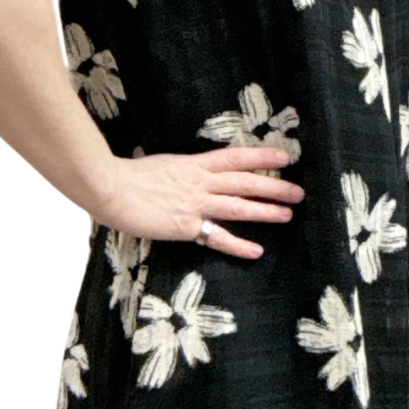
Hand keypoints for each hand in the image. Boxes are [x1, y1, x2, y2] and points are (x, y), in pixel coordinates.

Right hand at [98, 145, 303, 259]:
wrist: (111, 188)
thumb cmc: (128, 175)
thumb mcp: (161, 164)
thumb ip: (179, 170)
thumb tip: (186, 172)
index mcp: (193, 165)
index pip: (235, 157)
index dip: (261, 157)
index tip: (284, 158)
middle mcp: (199, 183)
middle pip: (245, 182)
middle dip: (274, 187)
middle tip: (298, 192)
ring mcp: (194, 204)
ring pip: (238, 206)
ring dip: (265, 211)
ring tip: (287, 215)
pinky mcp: (185, 226)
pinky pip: (217, 237)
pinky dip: (238, 245)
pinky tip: (256, 251)